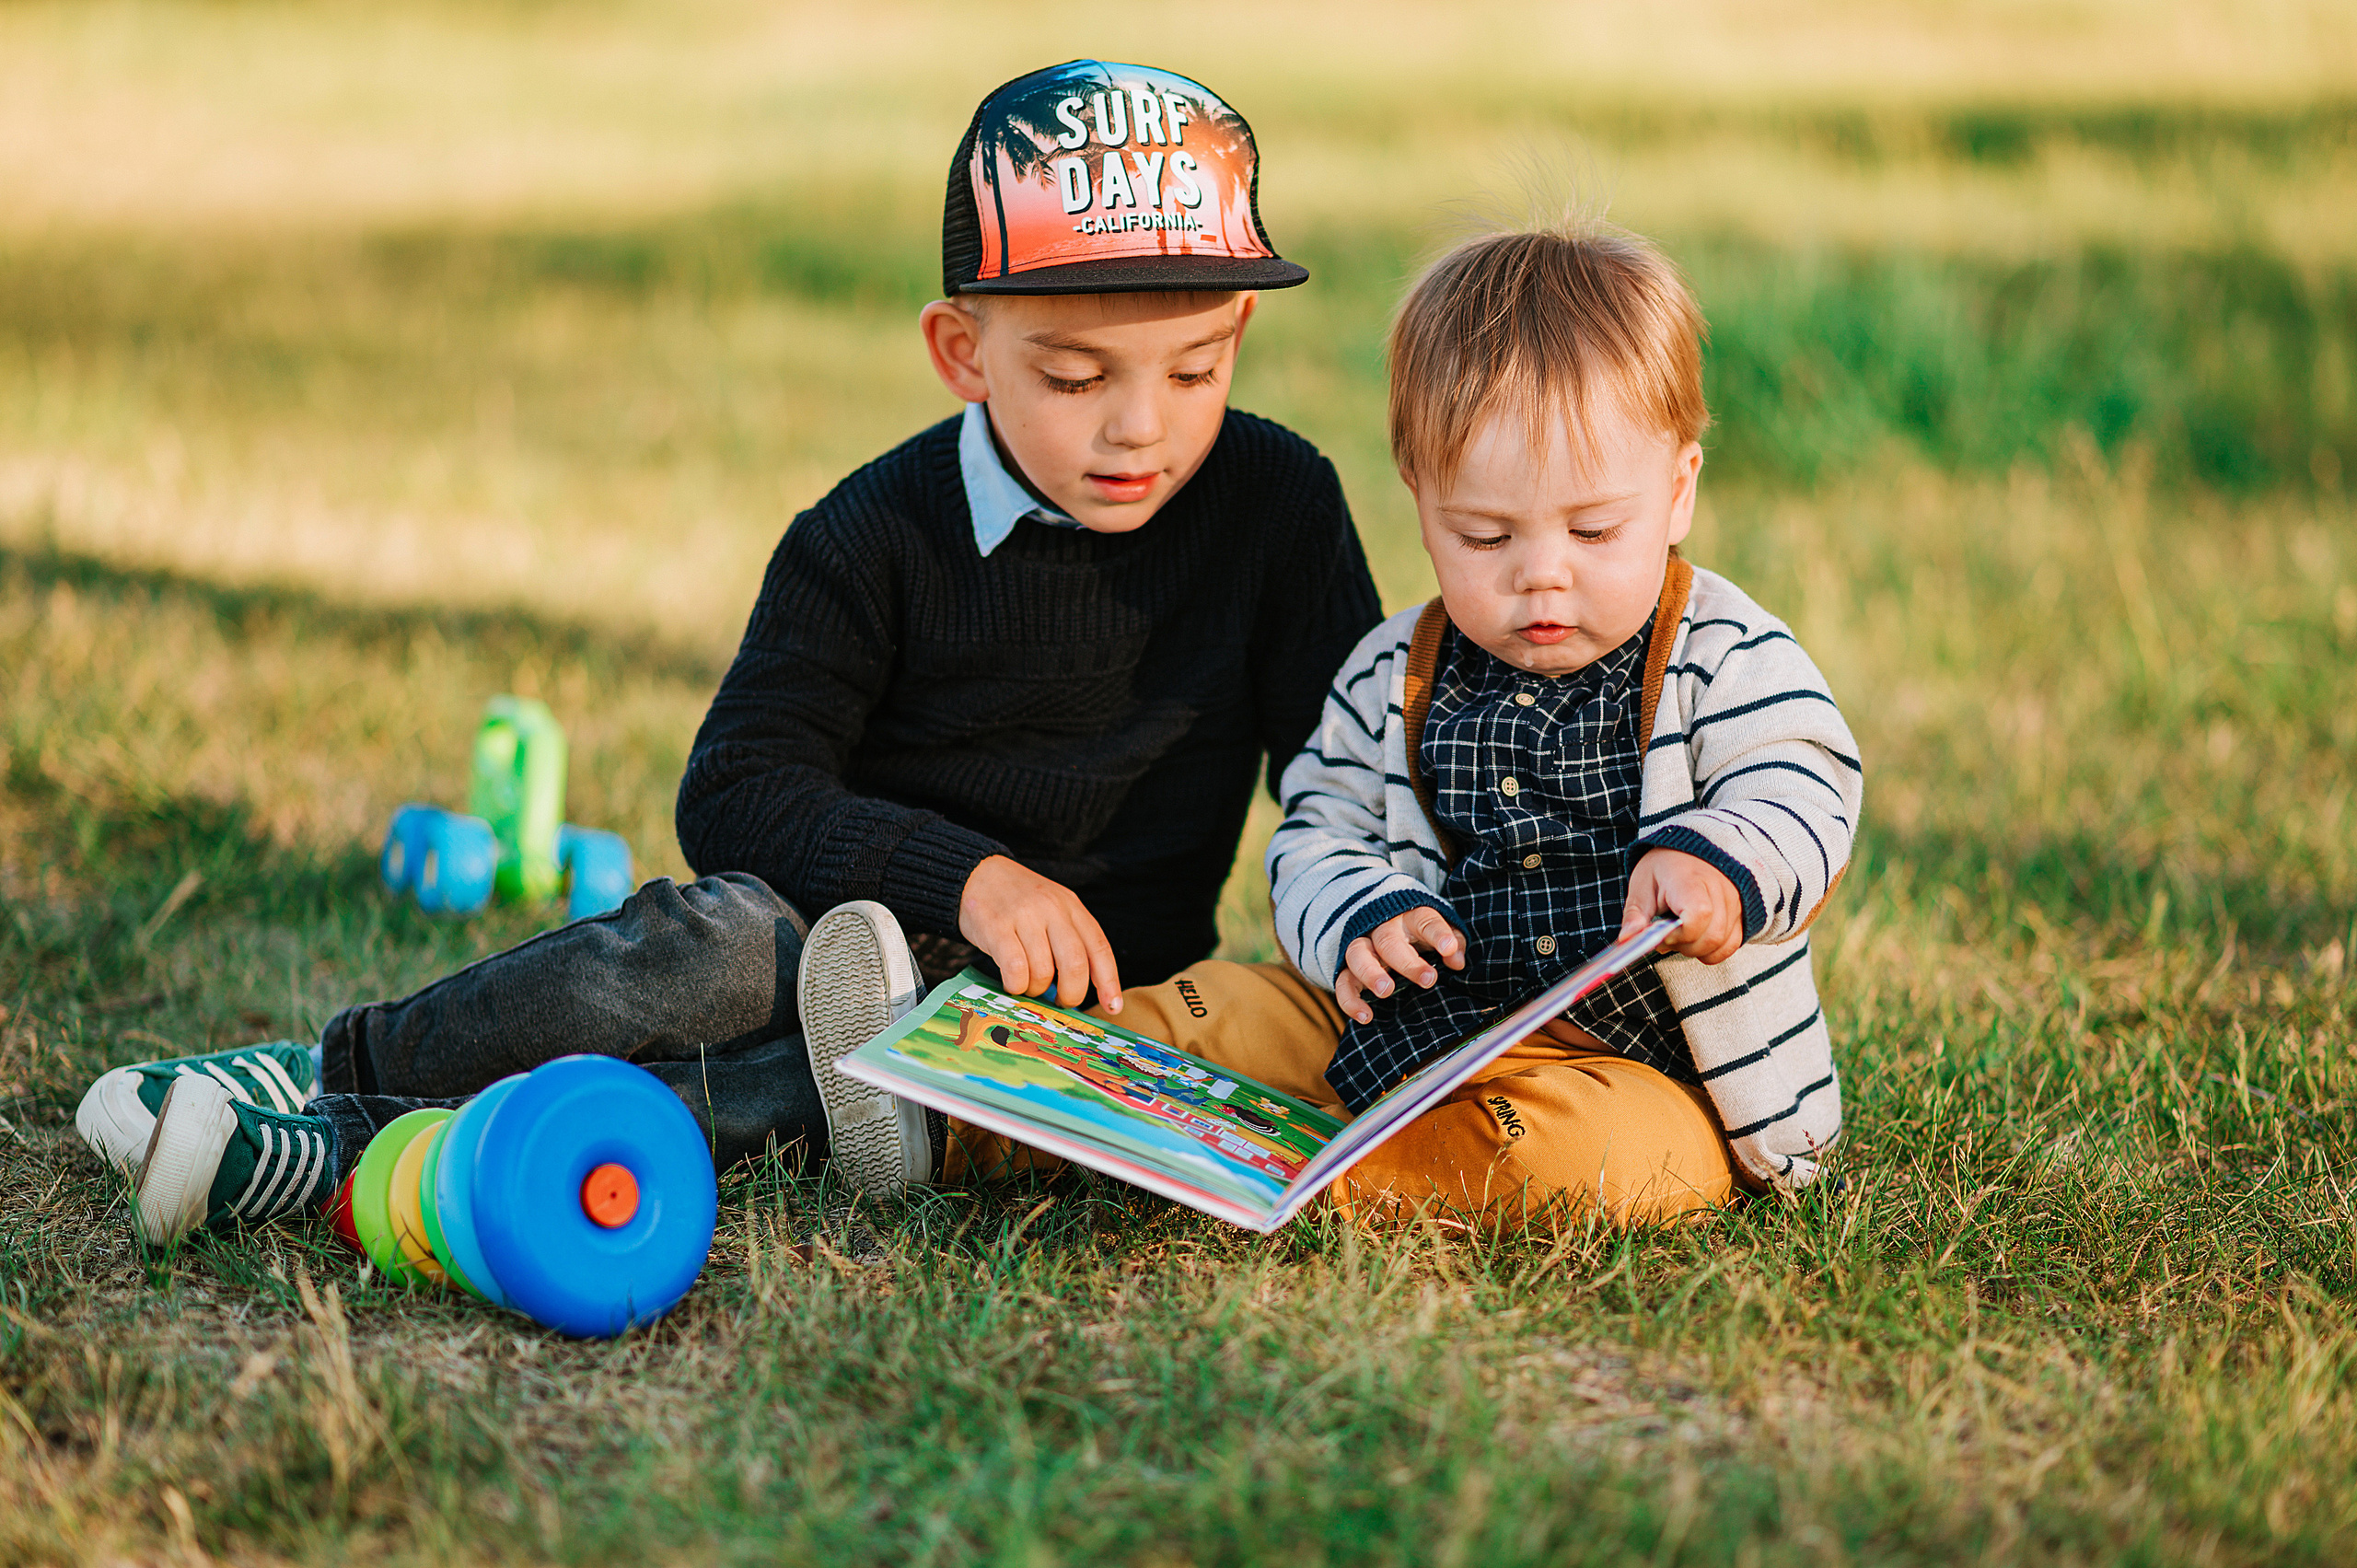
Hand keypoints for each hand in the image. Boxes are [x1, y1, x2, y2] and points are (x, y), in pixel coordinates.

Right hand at [957, 856, 1123, 1012]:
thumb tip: (1081, 988)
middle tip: (1061, 1001)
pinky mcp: (997, 927)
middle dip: (1071, 993)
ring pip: (1042, 971)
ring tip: (1028, 985)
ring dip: (1036, 990)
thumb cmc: (1019, 902)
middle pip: (1075, 964)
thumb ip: (1069, 940)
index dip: (1109, 981)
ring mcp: (1024, 916)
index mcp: (1071, 906)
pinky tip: (1012, 982)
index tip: (1112, 1006)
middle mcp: (1052, 909)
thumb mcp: (1053, 910)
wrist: (979, 874)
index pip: (1099, 948)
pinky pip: (1015, 969)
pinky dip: (1016, 985)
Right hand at [1335, 906, 1467, 1024]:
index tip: (1449, 948)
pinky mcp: (1347, 967)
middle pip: (1389, 940)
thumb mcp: (1440, 932)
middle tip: (1428, 979)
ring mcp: (1362, 946)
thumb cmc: (1418, 933)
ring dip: (1370, 973)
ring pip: (1357, 954)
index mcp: (1410, 918)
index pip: (1424, 921)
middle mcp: (1382, 929)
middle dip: (1407, 962)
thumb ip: (1453, 942)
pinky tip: (1366, 1016)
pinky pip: (1342, 981)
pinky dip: (1350, 1000)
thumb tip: (1456, 961)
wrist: (1381, 921)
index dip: (1437, 934)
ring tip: (1386, 991)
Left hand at [1619, 848, 1742, 963]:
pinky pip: (1731, 945)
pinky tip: (1696, 938)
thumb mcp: (1642, 884)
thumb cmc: (1666, 867)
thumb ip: (1636, 914)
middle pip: (1710, 937)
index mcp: (1692, 881)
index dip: (1678, 934)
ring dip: (1696, 949)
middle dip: (1684, 946)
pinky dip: (1712, 950)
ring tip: (1681, 933)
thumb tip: (1626, 939)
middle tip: (1668, 935)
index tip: (1662, 930)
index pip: (1697, 918)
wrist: (1693, 849)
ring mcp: (1735, 903)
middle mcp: (1720, 891)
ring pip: (1721, 945)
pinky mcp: (1741, 914)